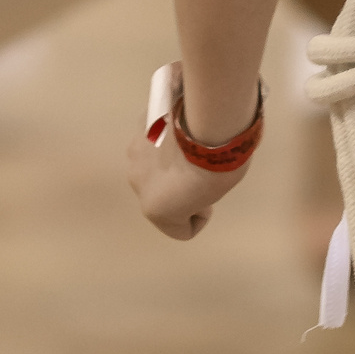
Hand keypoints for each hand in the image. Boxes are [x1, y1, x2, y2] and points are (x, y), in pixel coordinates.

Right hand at [127, 119, 249, 241]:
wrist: (211, 123)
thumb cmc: (220, 166)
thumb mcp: (212, 193)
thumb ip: (195, 194)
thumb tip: (190, 177)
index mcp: (154, 208)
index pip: (181, 229)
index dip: (199, 214)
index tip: (209, 198)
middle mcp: (137, 183)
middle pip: (161, 194)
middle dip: (178, 186)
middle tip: (201, 169)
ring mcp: (134, 153)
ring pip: (154, 166)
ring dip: (169, 161)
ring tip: (192, 145)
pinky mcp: (138, 127)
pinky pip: (154, 140)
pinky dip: (166, 138)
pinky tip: (183, 128)